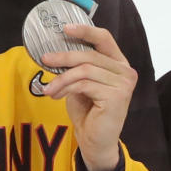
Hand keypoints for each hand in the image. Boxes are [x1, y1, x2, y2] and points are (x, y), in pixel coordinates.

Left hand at [41, 24, 137, 170]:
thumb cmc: (89, 112)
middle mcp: (126, 71)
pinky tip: (56, 95)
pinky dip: (66, 88)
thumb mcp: (81, 84)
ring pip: (85, 70)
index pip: (105, 39)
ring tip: (49, 89)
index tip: (64, 28)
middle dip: (64, 57)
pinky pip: (84, 84)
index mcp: (119, 64)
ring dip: (62, 78)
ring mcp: (124, 83)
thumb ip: (78, 68)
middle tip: (45, 59)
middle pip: (91, 55)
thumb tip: (56, 52)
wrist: (95, 142)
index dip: (85, 31)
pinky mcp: (117, 96)